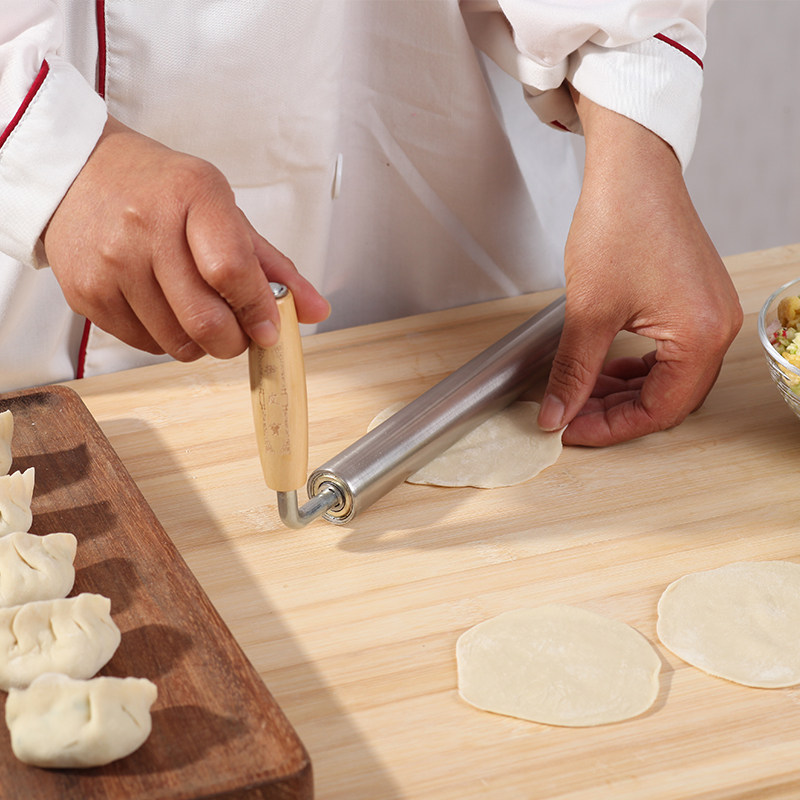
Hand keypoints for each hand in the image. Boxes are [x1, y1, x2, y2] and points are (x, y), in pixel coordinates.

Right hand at [43, 117, 329, 360]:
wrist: (75, 172)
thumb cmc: (160, 191)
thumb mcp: (223, 211)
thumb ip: (273, 265)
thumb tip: (317, 310)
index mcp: (192, 195)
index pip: (232, 270)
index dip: (258, 310)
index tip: (269, 329)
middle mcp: (146, 227)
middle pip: (205, 320)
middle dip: (234, 341)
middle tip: (238, 331)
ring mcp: (111, 263)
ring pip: (177, 342)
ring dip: (201, 344)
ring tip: (197, 312)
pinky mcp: (86, 293)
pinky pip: (144, 344)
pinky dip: (166, 339)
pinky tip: (162, 307)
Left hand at [537, 92, 742, 445]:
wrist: (632, 168)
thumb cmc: (621, 223)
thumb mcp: (589, 311)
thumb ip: (573, 371)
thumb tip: (556, 414)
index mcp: (700, 336)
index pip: (659, 410)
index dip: (610, 428)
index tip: (571, 431)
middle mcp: (717, 327)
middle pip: (669, 398)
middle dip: (617, 411)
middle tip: (572, 414)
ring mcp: (710, 311)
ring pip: (668, 376)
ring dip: (626, 390)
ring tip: (583, 391)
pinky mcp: (696, 297)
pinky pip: (671, 350)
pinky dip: (638, 365)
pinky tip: (607, 365)